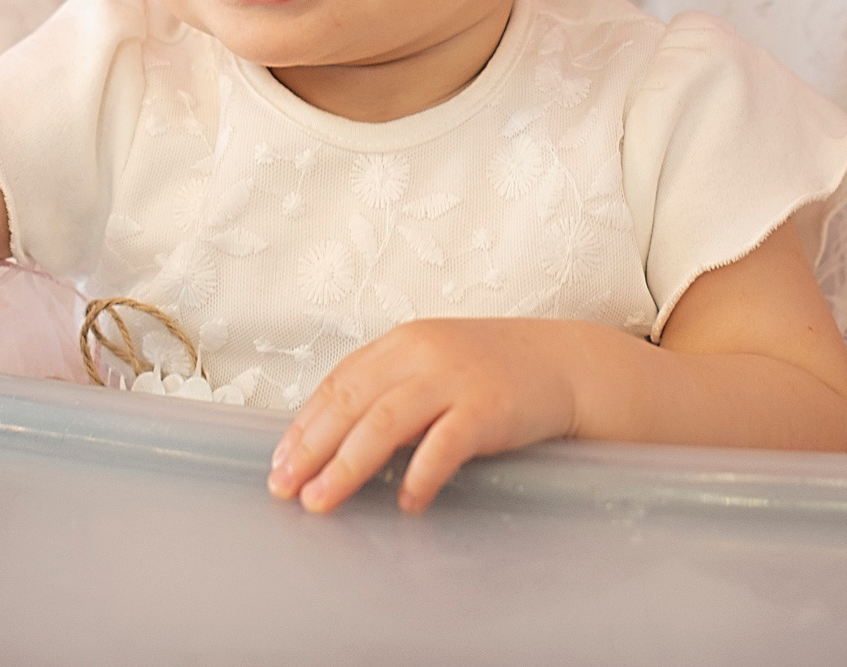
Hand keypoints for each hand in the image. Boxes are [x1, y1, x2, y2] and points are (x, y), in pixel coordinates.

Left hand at [267, 318, 598, 514]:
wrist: (567, 365)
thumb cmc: (494, 374)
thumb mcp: (435, 367)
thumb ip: (391, 392)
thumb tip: (333, 443)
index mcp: (403, 342)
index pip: (338, 383)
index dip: (304, 425)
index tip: (279, 464)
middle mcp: (423, 354)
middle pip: (351, 402)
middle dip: (311, 449)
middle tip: (285, 489)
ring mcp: (456, 378)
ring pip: (385, 422)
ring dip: (347, 466)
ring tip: (321, 501)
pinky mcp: (489, 407)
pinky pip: (445, 444)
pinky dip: (420, 474)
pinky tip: (405, 503)